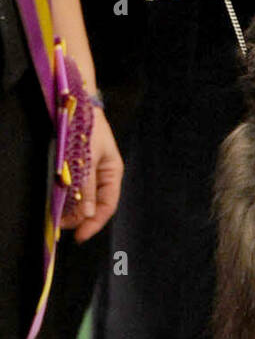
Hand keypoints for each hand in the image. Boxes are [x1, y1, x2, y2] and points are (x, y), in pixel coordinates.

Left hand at [63, 108, 122, 242]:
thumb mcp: (88, 159)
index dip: (95, 223)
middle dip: (80, 218)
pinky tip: (59, 203)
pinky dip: (67, 198)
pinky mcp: (77, 168)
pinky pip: (74, 189)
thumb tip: (89, 215)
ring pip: (83, 199)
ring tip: (59, 218)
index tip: (80, 236)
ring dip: (72, 210)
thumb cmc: (88, 127)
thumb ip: (88, 187)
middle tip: (63, 227)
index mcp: (112, 174)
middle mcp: (103, 176)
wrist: (76, 102)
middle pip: (95, 206)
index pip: (107, 206)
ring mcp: (90, 172)